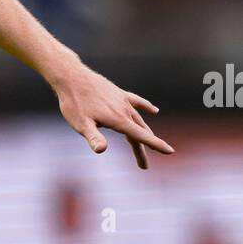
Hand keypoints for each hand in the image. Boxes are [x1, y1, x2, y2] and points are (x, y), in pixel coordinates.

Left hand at [52, 63, 173, 168]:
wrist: (72, 77)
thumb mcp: (81, 124)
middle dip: (145, 149)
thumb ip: (93, 137)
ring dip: (144, 133)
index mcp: (118, 120)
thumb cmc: (74, 103)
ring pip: (138, 119)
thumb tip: (101, 150)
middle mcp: (125, 110)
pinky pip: (137, 102)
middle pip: (140, 132)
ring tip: (147, 146)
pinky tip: (154, 110)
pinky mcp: (119, 93)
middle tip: (144, 167)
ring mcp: (123, 100)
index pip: (141, 136)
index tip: (171, 151)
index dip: (156, 145)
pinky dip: (146, 107)